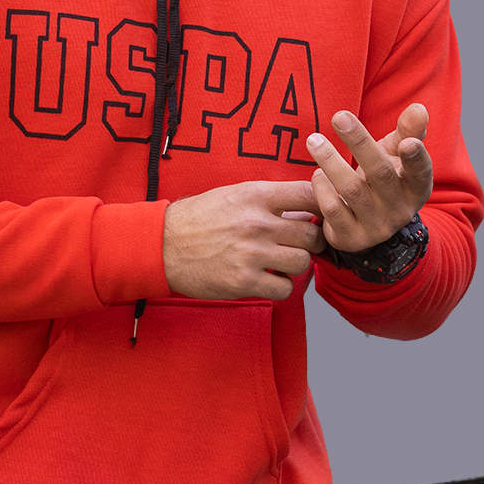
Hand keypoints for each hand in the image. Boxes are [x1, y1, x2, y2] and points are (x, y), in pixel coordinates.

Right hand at [163, 180, 326, 300]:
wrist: (161, 245)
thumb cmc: (198, 218)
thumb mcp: (232, 195)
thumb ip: (269, 201)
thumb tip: (306, 211)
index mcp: (255, 196)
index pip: (309, 194)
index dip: (321, 205)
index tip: (318, 215)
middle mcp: (257, 223)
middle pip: (312, 234)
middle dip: (309, 242)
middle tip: (296, 244)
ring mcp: (252, 253)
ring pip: (303, 263)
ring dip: (294, 265)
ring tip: (278, 262)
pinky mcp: (244, 281)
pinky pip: (285, 288)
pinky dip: (280, 286)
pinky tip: (267, 278)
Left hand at [306, 103, 431, 252]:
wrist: (364, 224)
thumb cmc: (382, 179)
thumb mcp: (396, 155)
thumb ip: (408, 131)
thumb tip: (419, 108)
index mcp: (415, 187)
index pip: (420, 172)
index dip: (416, 158)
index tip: (408, 142)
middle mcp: (399, 209)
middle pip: (380, 173)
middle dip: (359, 143)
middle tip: (339, 116)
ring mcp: (376, 226)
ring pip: (352, 190)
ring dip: (330, 161)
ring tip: (314, 140)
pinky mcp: (351, 238)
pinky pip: (333, 209)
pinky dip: (321, 188)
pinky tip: (317, 174)